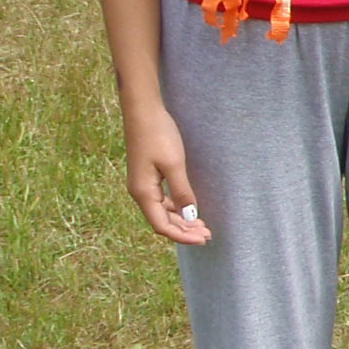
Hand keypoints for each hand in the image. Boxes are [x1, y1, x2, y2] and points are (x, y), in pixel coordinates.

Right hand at [122, 104, 208, 244]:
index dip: (183, 236)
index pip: (162, 226)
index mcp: (143, 193)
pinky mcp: (147, 175)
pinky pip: (161, 199)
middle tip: (208, 234)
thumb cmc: (158, 135)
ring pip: (162, 211)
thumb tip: (190, 216)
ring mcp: (142, 184)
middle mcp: (140, 192)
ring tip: (202, 224)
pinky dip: (176, 207)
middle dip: (185, 230)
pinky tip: (188, 207)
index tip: (204, 238)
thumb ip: (182, 192)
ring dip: (182, 219)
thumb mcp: (174, 164)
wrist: (143, 111)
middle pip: (162, 221)